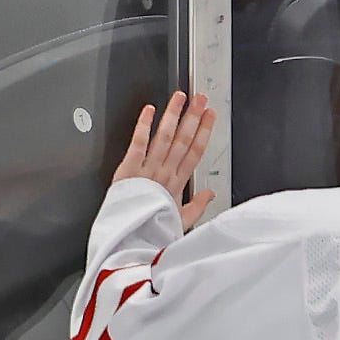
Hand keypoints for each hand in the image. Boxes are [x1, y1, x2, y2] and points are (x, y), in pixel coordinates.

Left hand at [113, 91, 216, 225]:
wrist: (130, 242)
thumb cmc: (153, 233)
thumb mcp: (181, 222)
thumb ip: (197, 206)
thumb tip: (210, 194)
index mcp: (177, 185)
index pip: (195, 152)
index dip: (205, 131)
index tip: (210, 116)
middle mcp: (165, 174)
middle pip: (183, 140)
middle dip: (193, 117)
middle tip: (200, 98)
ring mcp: (148, 171)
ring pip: (164, 137)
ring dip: (173, 115)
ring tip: (180, 98)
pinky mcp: (129, 170)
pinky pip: (138, 144)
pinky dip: (143, 126)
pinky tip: (149, 110)